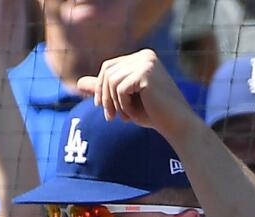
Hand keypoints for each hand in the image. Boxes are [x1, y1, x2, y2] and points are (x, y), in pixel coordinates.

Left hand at [77, 49, 197, 134]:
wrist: (175, 124)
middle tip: (110, 117)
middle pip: (107, 72)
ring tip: (125, 117)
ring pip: (111, 81)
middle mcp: (145, 55)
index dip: (100, 88)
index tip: (100, 107)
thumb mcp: (123, 100)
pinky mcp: (146, 72)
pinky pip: (120, 89)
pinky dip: (123, 105)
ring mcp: (146, 62)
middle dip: (104, 96)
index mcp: (142, 58)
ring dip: (114, 103)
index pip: (108, 67)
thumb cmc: (152, 113)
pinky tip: (133, 114)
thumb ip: (104, 90)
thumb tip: (78, 83)